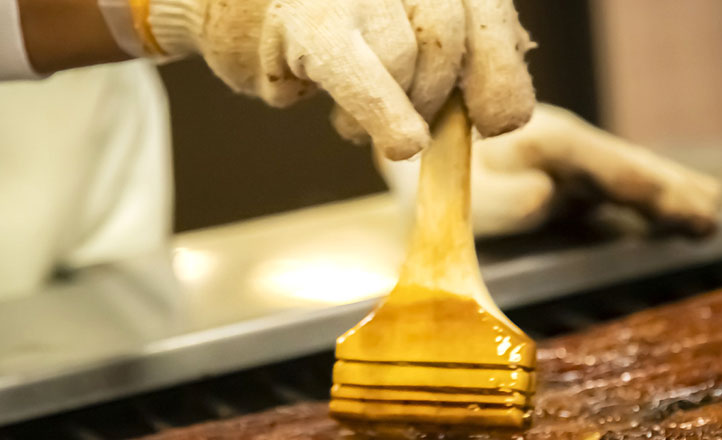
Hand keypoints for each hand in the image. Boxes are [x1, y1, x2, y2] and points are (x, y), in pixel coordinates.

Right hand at [147, 0, 535, 159]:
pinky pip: (361, 74)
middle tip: (419, 130)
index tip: (497, 119)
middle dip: (440, 97)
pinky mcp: (308, 18)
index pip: (485, 9)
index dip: (500, 71)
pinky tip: (402, 143)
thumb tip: (503, 107)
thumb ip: (447, 48)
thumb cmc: (313, 21)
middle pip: (450, 33)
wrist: (218, 1)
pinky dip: (384, 113)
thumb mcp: (391, 22)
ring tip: (353, 117)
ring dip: (393, 111)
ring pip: (409, 58)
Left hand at [379, 104, 721, 236]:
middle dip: (671, 191)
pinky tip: (655, 219)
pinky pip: (604, 193)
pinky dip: (635, 204)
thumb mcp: (463, 187)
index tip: (697, 209)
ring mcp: (561, 165)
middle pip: (628, 170)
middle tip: (713, 212)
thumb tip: (548, 197)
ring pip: (621, 179)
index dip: (657, 191)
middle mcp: (563, 149)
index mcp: (549, 143)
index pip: (615, 170)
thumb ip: (502, 195)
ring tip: (705, 212)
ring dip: (661, 196)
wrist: (412, 155)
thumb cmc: (433, 175)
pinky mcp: (553, 182)